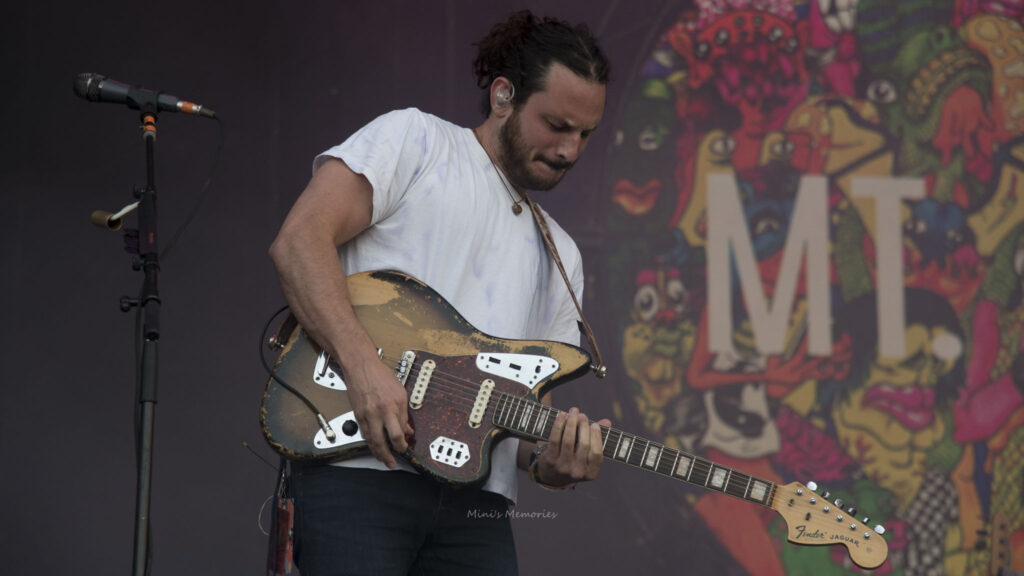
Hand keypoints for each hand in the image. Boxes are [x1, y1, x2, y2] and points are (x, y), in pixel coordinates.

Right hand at [343, 354, 413, 468]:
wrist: (361, 366)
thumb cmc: (380, 375)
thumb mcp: (400, 392)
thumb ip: (403, 413)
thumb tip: (407, 429)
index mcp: (395, 405)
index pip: (400, 432)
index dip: (403, 444)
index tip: (405, 448)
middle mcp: (381, 411)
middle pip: (387, 441)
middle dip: (391, 455)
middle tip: (393, 462)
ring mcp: (368, 414)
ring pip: (373, 441)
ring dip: (379, 453)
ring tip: (384, 460)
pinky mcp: (358, 415)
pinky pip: (365, 434)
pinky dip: (370, 443)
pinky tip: (374, 448)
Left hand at [535, 407, 610, 486]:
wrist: (552, 475)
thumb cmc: (574, 460)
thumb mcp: (587, 455)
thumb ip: (597, 438)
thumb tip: (607, 421)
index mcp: (590, 474)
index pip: (597, 454)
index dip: (596, 437)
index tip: (594, 424)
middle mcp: (577, 472)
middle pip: (583, 445)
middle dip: (584, 427)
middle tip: (583, 416)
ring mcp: (563, 467)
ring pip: (568, 441)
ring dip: (571, 423)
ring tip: (573, 412)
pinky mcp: (550, 460)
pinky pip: (555, 439)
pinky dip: (558, 425)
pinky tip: (561, 416)